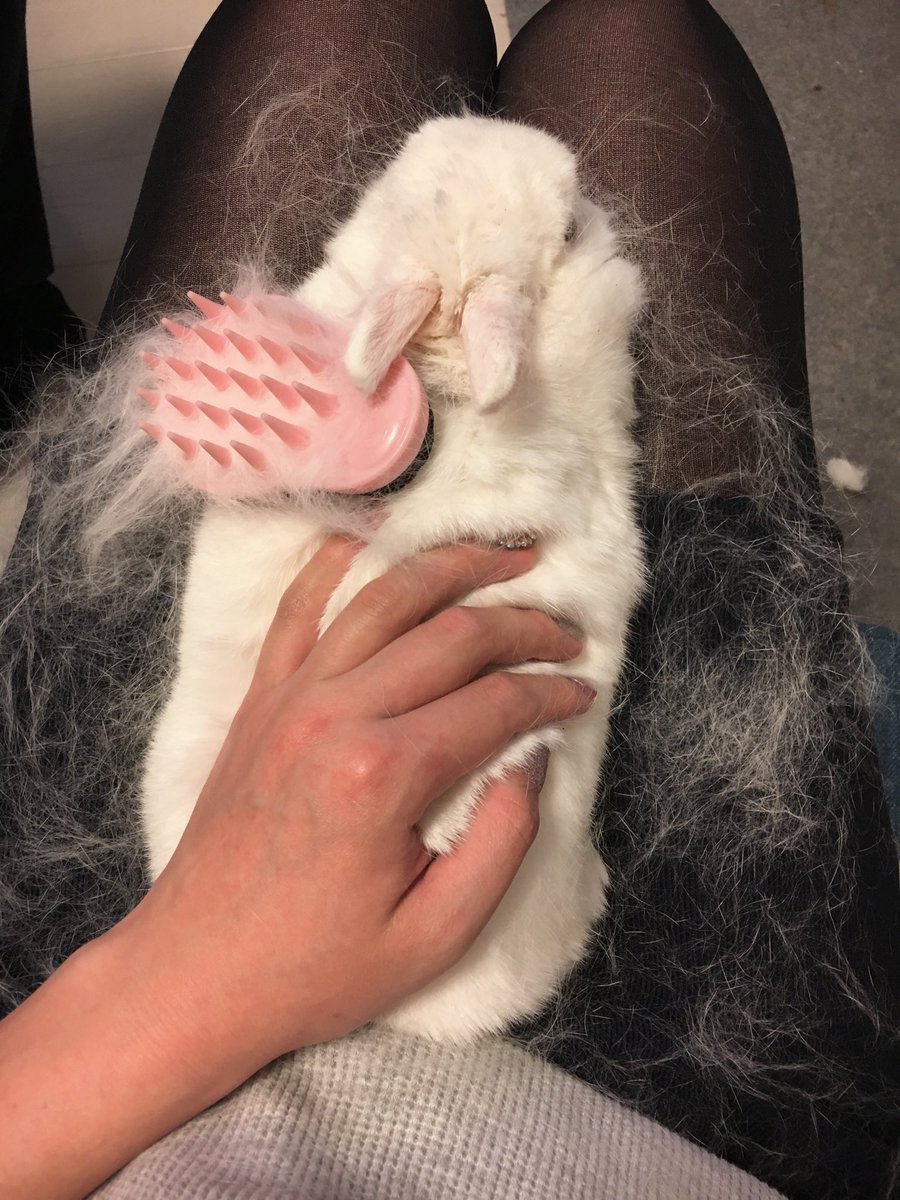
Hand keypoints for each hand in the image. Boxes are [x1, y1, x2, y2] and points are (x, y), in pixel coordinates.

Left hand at [120, 536, 591, 1063]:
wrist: (195, 972)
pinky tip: (372, 536)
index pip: (495, 703)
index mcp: (385, 774)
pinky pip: (297, 607)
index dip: (551, 691)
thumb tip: (534, 757)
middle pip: (450, 634)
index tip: (584, 691)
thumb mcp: (437, 933)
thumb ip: (503, 840)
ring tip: (504, 553)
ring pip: (383, 598)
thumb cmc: (318, 968)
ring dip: (450, 566)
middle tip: (567, 631)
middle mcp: (336, 714)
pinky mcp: (259, 699)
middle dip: (522, 625)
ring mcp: (290, 697)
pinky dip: (335, 562)